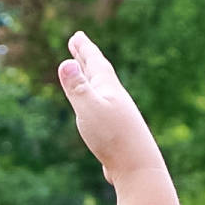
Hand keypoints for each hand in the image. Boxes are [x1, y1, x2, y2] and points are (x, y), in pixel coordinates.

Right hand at [56, 32, 162, 186]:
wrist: (138, 169)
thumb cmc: (113, 138)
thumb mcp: (89, 110)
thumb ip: (77, 88)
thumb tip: (66, 62)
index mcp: (109, 89)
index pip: (95, 62)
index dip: (84, 48)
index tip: (76, 35)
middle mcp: (115, 98)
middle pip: (99, 72)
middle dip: (86, 58)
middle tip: (77, 43)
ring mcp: (118, 114)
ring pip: (101, 89)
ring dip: (90, 78)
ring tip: (84, 71)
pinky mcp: (117, 131)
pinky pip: (102, 107)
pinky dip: (94, 99)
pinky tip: (95, 107)